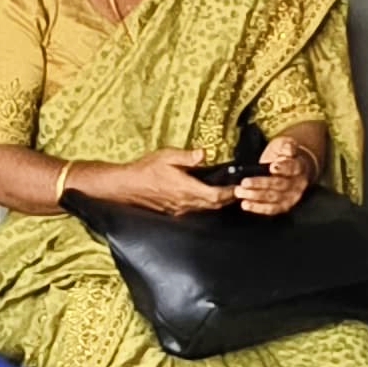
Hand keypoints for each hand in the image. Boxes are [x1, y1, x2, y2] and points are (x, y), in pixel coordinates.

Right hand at [100, 151, 234, 215]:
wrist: (126, 187)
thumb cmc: (145, 169)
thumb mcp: (166, 156)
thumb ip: (187, 156)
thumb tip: (204, 153)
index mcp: (186, 188)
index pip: (215, 195)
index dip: (230, 193)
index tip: (240, 188)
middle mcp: (185, 203)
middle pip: (214, 205)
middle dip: (228, 199)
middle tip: (240, 191)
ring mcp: (179, 210)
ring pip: (206, 210)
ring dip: (218, 203)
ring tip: (229, 195)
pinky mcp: (174, 212)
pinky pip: (196, 211)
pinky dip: (206, 206)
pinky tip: (208, 199)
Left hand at [234, 138, 312, 216]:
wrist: (291, 169)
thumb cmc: (284, 156)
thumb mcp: (284, 145)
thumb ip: (287, 145)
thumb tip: (288, 148)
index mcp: (299, 166)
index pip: (292, 168)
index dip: (283, 168)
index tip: (272, 167)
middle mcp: (298, 184)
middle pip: (279, 184)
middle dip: (260, 184)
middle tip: (245, 182)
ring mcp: (291, 197)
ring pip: (273, 198)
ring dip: (255, 196)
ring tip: (240, 192)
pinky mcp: (284, 206)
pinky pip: (271, 209)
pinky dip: (258, 208)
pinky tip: (246, 204)